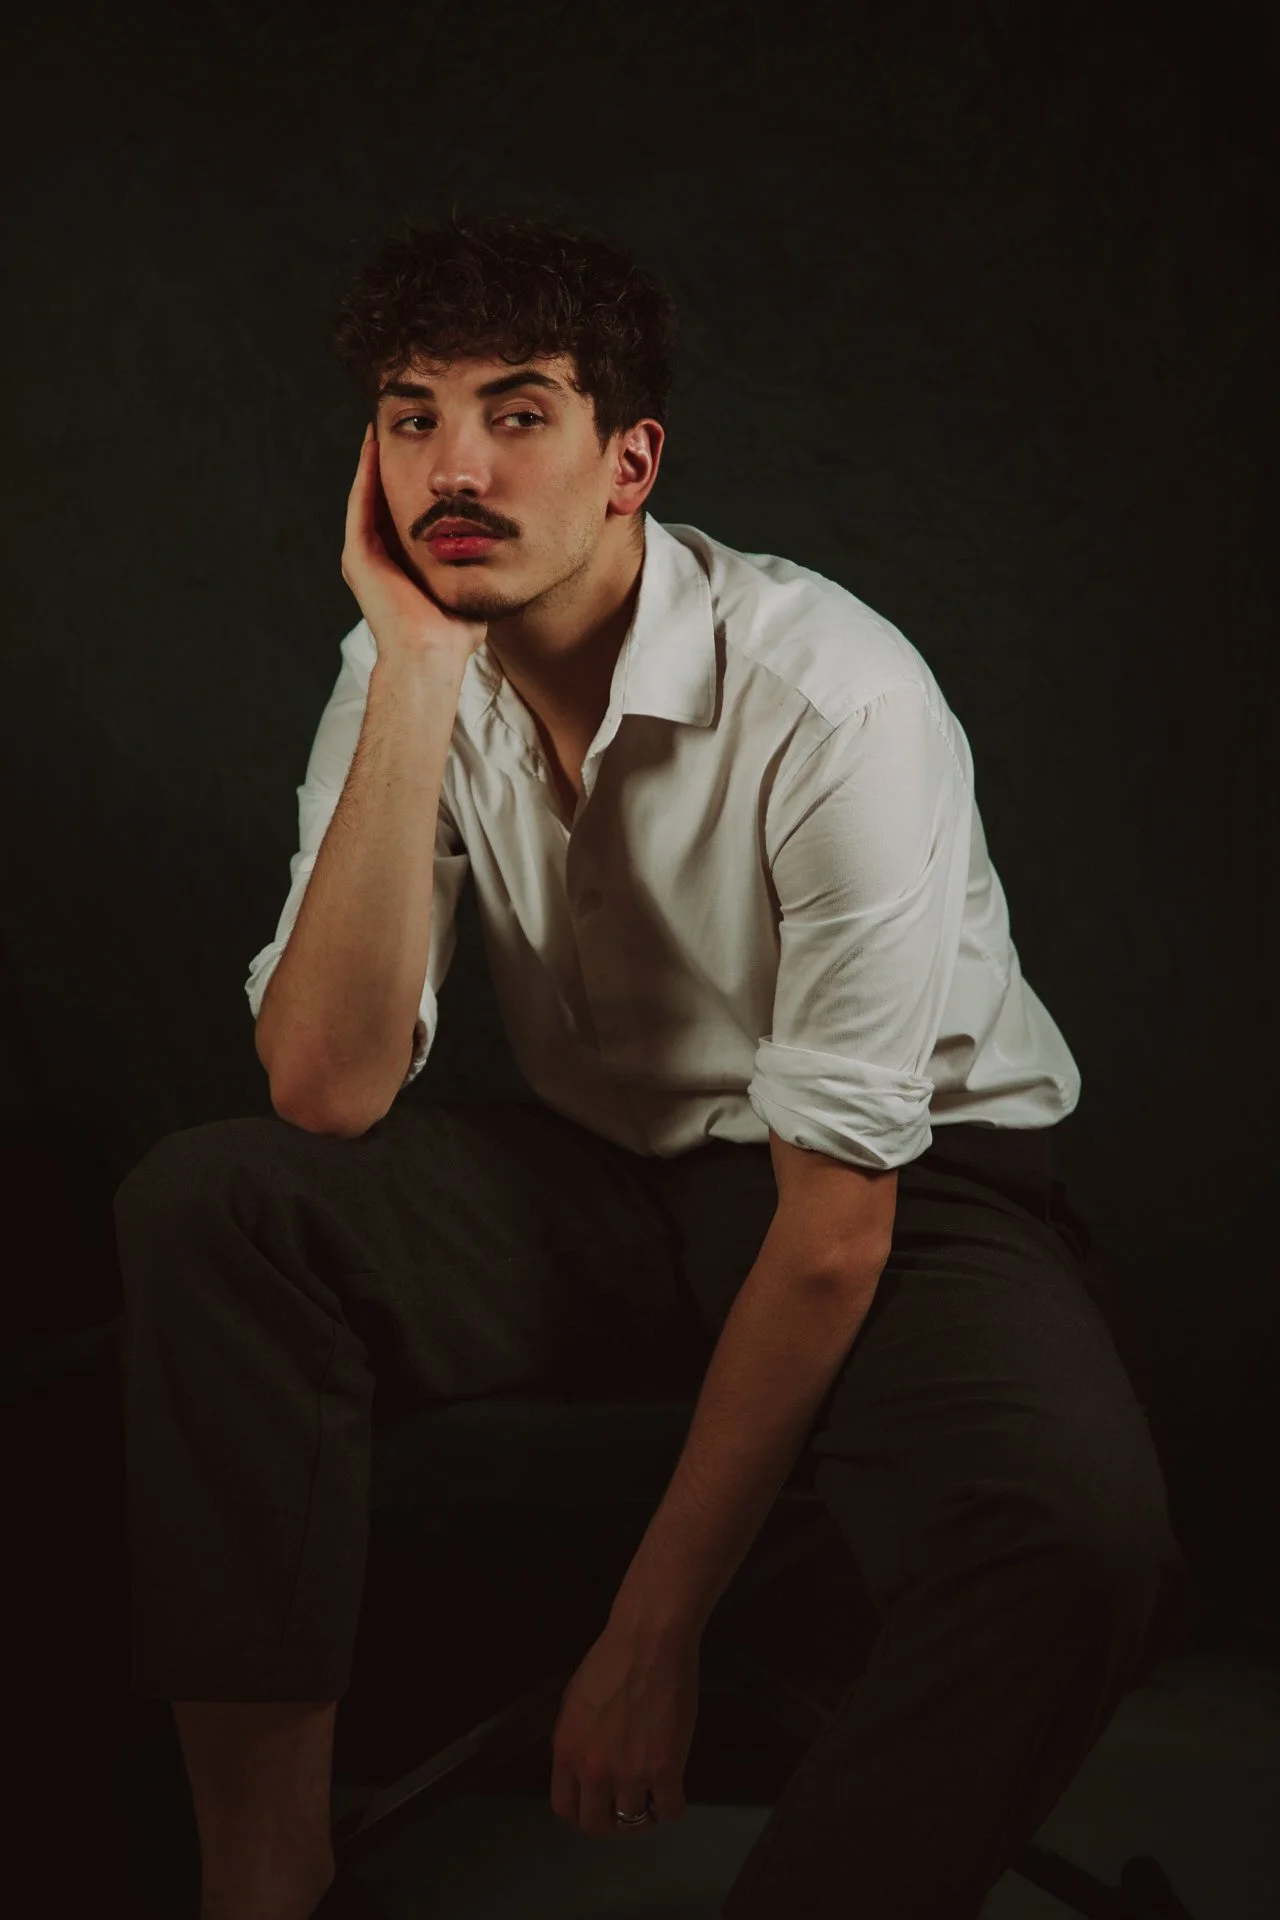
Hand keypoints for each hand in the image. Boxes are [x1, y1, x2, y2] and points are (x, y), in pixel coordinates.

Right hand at [341, 425, 488, 662]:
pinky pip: (360, 504)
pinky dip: (365, 473)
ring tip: (382, 422)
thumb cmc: (456, 633)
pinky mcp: (358, 556)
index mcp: (401, 563)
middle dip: (392, 461)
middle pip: (383, 497)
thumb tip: (504, 548)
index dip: (415, 480)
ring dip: (373, 459)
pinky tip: (374, 444)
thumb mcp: (469, 584)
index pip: (406, 510)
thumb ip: (477, 564)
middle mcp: (378, 556)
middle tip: (400, 424)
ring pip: (367, 494)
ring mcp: (364, 555)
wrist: (433, 656)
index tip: (427, 448)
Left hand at [549, 1621, 699, 1836]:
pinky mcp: (666, 1769)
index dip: (583, 1812)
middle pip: (598, 1825)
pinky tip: (673, 1790)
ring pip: (635, 1822)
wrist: (649, 1642)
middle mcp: (594, 1771)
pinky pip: (670, 1810)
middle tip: (625, 1806)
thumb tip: (582, 1770)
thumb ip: (575, 1743)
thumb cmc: (609, 1661)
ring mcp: (631, 1774)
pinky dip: (672, 1807)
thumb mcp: (574, 1704)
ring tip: (652, 1794)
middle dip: (612, 1821)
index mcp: (566, 1753)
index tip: (597, 1805)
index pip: (565, 1809)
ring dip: (644, 1813)